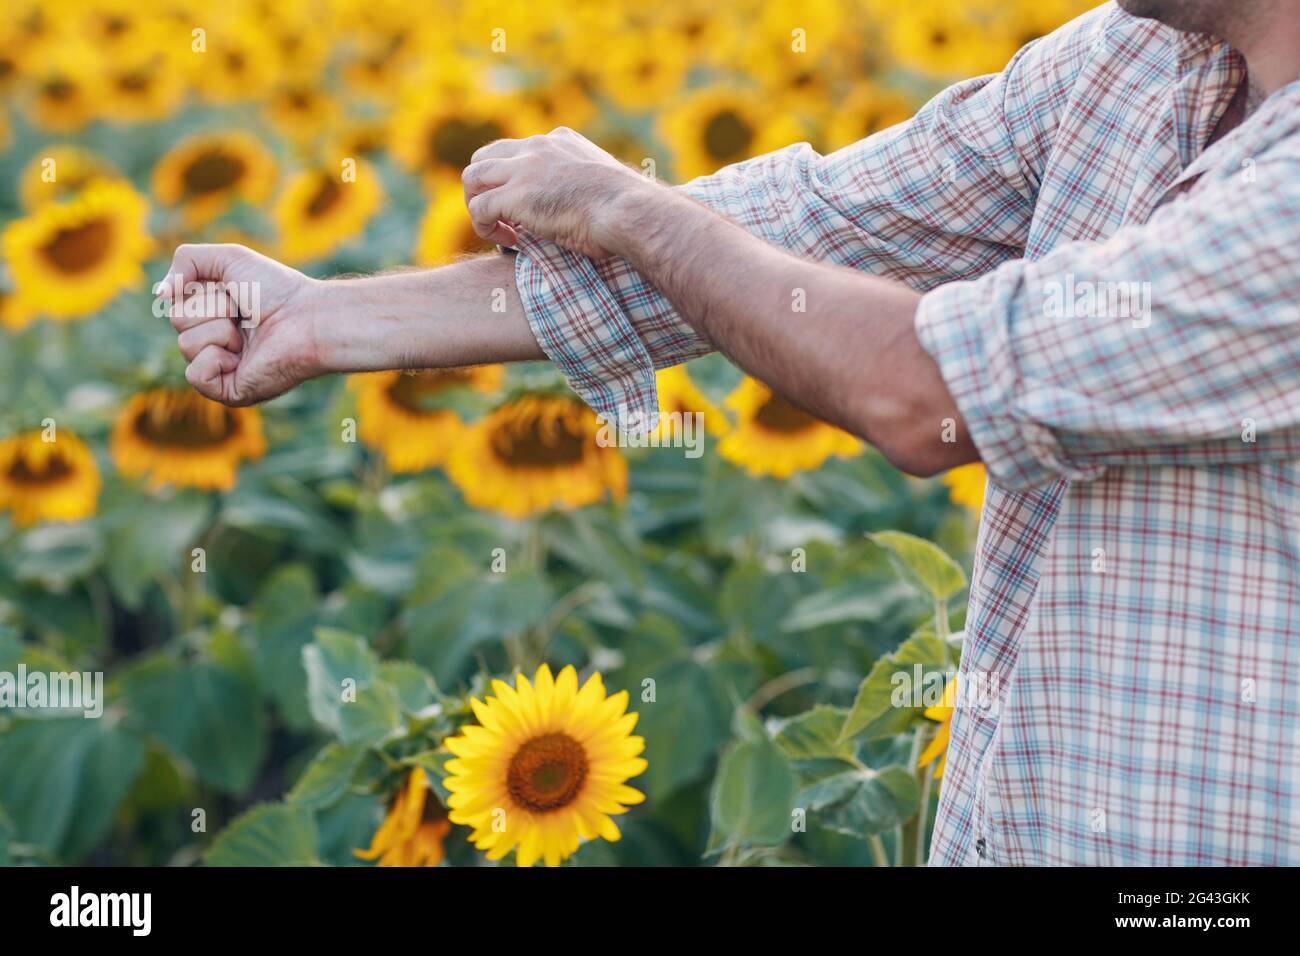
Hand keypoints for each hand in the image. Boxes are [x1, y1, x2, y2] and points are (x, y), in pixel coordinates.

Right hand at [157, 244, 322, 405]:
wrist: (307, 317)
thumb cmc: (276, 289)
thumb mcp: (227, 258)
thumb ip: (185, 261)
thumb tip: (160, 293)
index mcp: (211, 316)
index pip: (175, 301)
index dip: (203, 289)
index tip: (234, 291)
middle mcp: (213, 343)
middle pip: (176, 320)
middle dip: (212, 308)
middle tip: (244, 314)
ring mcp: (220, 369)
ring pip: (185, 344)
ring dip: (220, 331)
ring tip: (248, 334)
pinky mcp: (229, 391)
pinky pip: (194, 376)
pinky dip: (214, 359)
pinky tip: (240, 356)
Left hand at [461, 127, 656, 258]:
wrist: (628, 210)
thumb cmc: (627, 207)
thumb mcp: (606, 183)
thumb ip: (589, 184)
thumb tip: (594, 207)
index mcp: (560, 140)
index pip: (519, 149)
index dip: (514, 179)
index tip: (527, 208)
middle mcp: (537, 146)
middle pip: (485, 156)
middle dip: (485, 186)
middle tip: (499, 216)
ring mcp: (524, 169)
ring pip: (472, 177)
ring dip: (477, 204)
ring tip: (494, 228)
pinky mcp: (515, 195)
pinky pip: (480, 208)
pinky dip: (485, 227)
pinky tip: (505, 241)